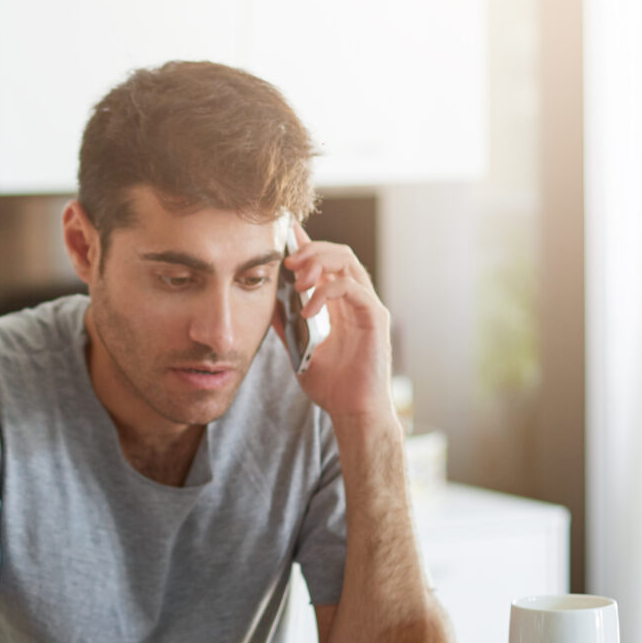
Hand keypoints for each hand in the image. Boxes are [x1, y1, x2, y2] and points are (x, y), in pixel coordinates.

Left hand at [275, 224, 394, 426]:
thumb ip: (287, 324)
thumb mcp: (299, 348)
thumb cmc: (332, 385)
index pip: (325, 263)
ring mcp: (367, 306)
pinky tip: (308, 310)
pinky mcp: (375, 317)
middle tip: (288, 260)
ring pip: (347, 262)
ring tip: (298, 281)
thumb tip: (267, 304)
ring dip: (318, 263)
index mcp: (340, 304)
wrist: (352, 411)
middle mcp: (356, 299)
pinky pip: (352, 288)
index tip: (286, 231)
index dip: (308, 243)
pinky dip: (326, 293)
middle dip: (311, 249)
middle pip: (338, 253)